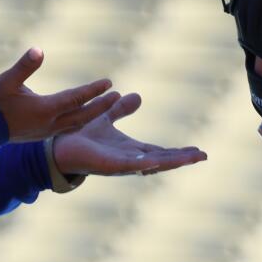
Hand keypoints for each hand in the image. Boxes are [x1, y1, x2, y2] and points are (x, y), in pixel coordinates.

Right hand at [0, 48, 118, 142]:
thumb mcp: (7, 80)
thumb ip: (24, 66)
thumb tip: (38, 50)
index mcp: (45, 109)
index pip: (76, 98)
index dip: (93, 89)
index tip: (109, 82)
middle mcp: (50, 123)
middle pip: (83, 115)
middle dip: (101, 105)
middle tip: (118, 96)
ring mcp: (47, 131)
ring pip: (78, 124)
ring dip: (93, 114)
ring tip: (107, 105)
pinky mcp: (42, 134)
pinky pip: (69, 128)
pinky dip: (81, 121)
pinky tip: (85, 115)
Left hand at [52, 94, 206, 175]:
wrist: (58, 147)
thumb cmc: (81, 136)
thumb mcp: (106, 117)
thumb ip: (120, 109)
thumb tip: (137, 96)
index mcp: (131, 151)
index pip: (160, 152)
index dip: (179, 152)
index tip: (199, 151)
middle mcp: (129, 160)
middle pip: (162, 160)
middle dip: (182, 159)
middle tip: (203, 155)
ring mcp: (121, 164)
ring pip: (152, 164)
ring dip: (172, 162)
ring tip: (192, 158)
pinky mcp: (109, 165)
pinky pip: (131, 165)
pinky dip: (145, 164)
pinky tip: (158, 161)